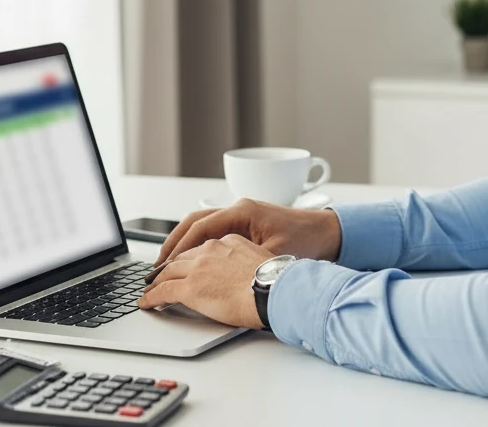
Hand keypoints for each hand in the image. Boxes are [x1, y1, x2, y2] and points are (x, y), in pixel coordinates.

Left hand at [138, 234, 272, 327]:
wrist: (273, 290)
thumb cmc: (276, 282)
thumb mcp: (262, 261)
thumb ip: (247, 262)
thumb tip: (247, 274)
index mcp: (229, 241)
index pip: (201, 249)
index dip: (190, 258)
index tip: (185, 265)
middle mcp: (210, 250)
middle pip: (181, 258)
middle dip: (168, 267)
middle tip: (159, 276)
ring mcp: (198, 268)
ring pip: (167, 272)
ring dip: (156, 281)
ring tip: (149, 289)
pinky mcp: (190, 287)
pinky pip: (162, 291)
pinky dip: (151, 297)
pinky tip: (146, 303)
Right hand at [154, 198, 340, 264]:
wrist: (331, 233)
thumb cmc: (308, 242)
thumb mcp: (274, 257)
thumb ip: (244, 264)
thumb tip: (218, 277)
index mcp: (243, 212)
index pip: (199, 227)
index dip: (178, 248)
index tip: (163, 266)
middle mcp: (239, 209)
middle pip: (194, 222)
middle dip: (173, 244)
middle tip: (156, 267)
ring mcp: (242, 216)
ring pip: (202, 225)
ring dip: (184, 243)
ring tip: (168, 265)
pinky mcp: (247, 225)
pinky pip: (214, 231)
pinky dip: (199, 244)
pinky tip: (192, 261)